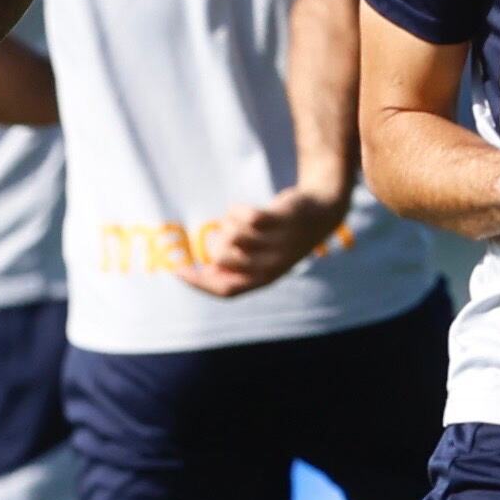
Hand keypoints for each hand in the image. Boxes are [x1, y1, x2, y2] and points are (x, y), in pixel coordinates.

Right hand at [186, 183, 345, 296]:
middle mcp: (271, 267)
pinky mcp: (279, 221)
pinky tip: (246, 210)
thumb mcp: (262, 257)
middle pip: (221, 258)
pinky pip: (243, 215)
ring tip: (243, 219)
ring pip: (231, 235)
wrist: (321, 211)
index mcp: (264, 280)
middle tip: (229, 231)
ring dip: (230, 222)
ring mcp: (276, 244)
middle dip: (217, 242)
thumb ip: (238, 268)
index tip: (178, 271)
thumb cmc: (282, 236)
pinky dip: (238, 209)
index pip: (225, 290)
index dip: (198, 283)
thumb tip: (207, 275)